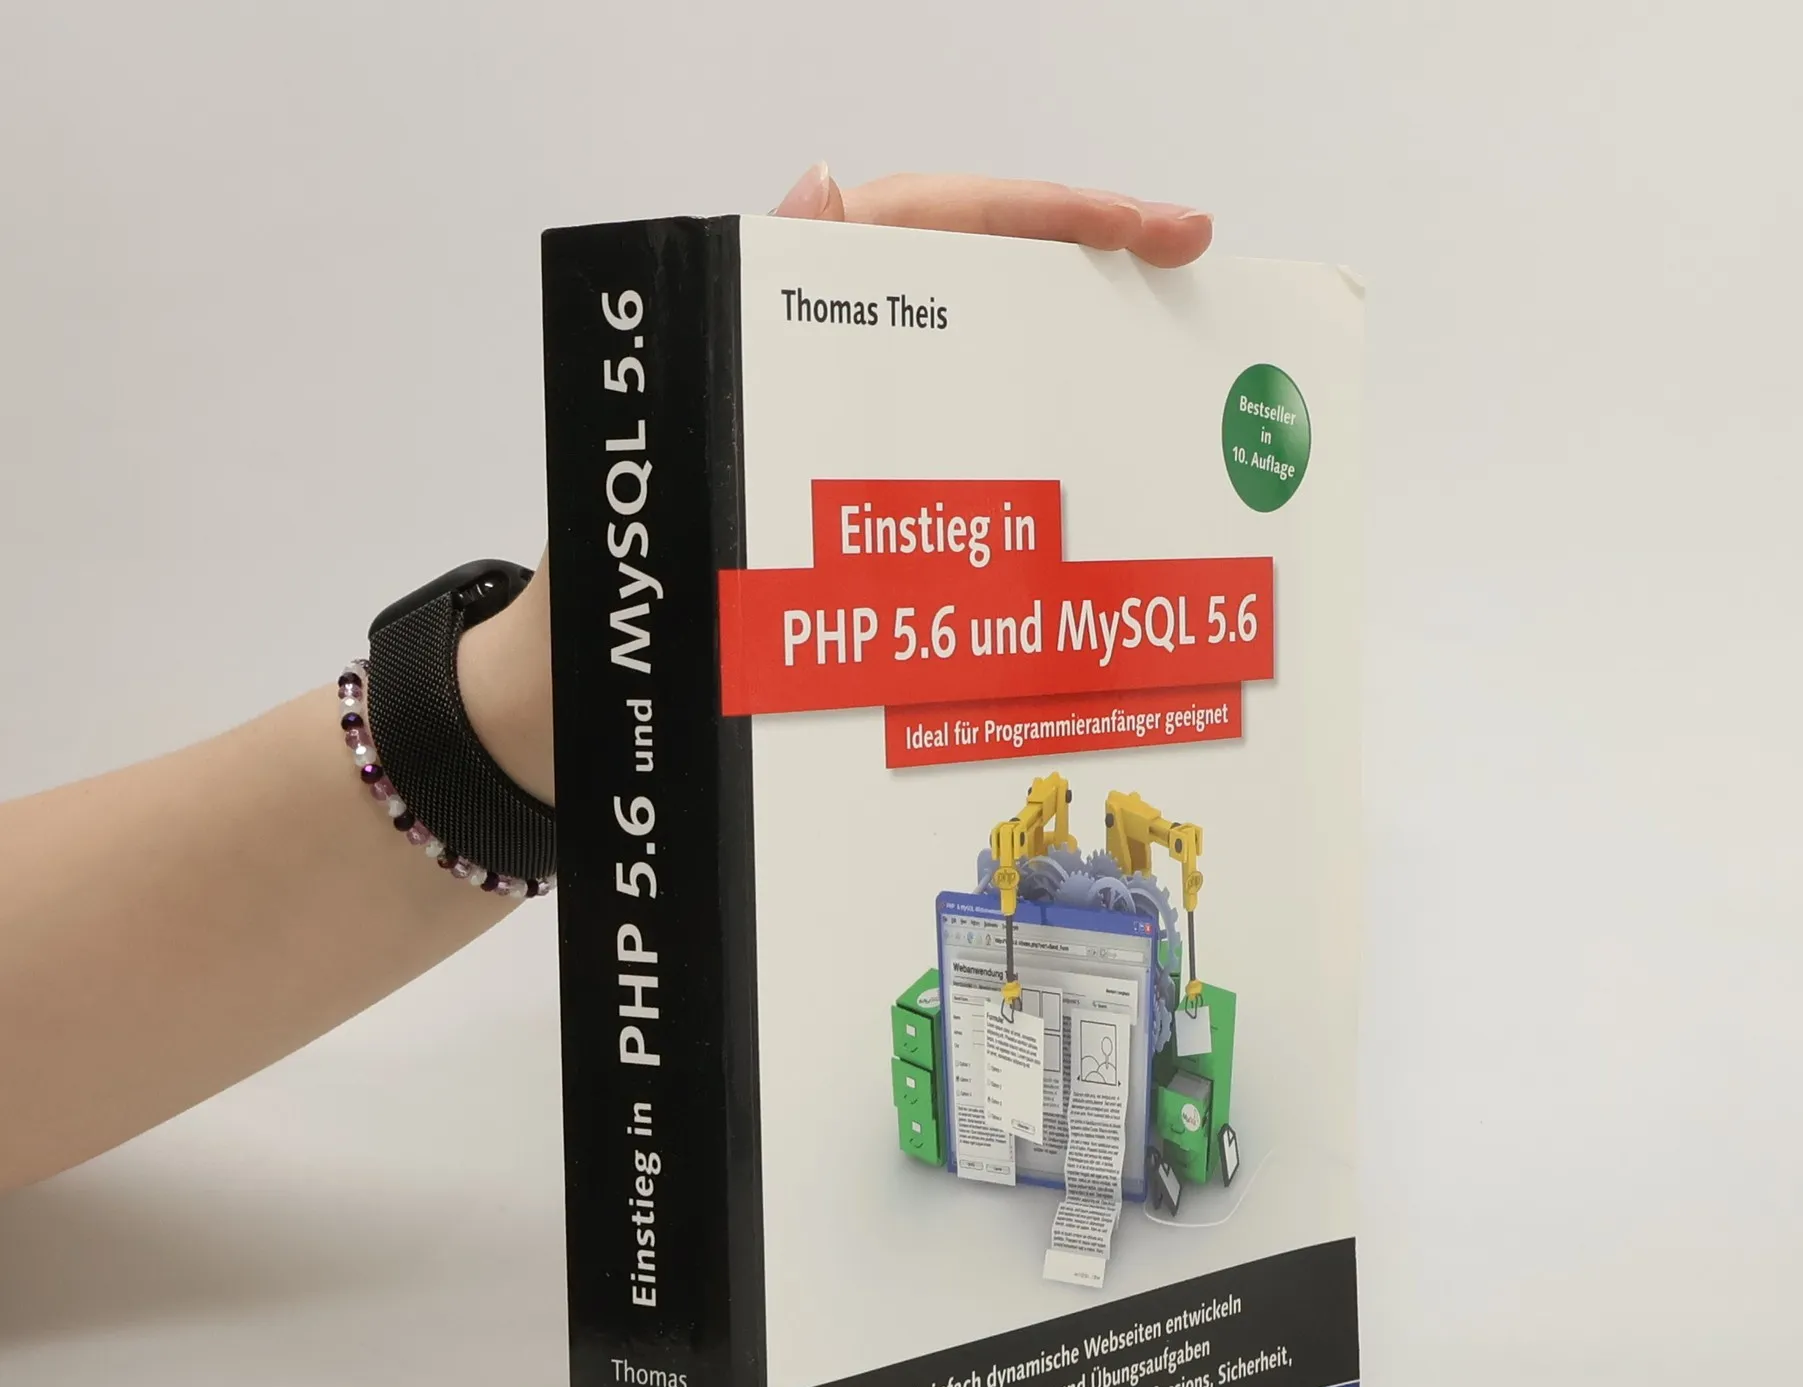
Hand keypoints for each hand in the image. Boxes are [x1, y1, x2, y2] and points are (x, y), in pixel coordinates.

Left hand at [458, 168, 1213, 804]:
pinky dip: (1028, 521)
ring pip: (976, 410)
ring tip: (1175, 435)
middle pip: (975, 308)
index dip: (1053, 217)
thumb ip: (737, 322)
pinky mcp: (847, 555)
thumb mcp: (661, 466)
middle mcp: (816, 391)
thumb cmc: (591, 615)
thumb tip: (826, 183)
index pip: (930, 229)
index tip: (1164, 237)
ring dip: (1073, 410)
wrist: (558, 742)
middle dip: (1093, 300)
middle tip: (1200, 316)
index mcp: (767, 338)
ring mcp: (836, 472)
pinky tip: (1092, 554)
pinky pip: (953, 515)